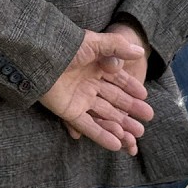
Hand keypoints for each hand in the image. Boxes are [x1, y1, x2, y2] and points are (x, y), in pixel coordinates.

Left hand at [39, 30, 151, 154]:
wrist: (39, 57)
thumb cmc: (66, 46)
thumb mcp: (94, 42)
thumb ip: (117, 46)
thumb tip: (140, 51)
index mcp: (93, 66)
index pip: (116, 79)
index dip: (130, 87)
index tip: (145, 96)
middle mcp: (87, 83)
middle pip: (113, 99)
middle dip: (130, 108)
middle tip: (147, 117)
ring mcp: (78, 98)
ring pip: (105, 114)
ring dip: (121, 125)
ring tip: (138, 134)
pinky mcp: (69, 111)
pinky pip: (88, 126)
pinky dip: (102, 136)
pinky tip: (116, 145)